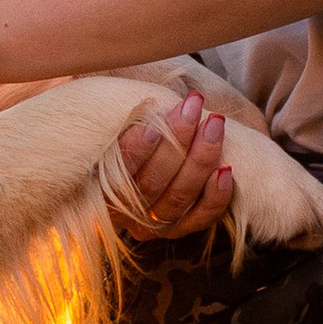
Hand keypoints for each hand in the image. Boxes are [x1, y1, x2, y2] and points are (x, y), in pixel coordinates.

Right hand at [114, 94, 235, 240]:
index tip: (153, 120)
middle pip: (152, 183)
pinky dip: (217, 196)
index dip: (136, 148)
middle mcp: (122, 213)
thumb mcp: (103, 126)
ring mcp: (152, 224)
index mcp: (95, 190)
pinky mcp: (178, 228)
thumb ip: (116, 118)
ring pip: (180, 197)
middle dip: (177, 140)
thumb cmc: (116, 136)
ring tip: (214, 124)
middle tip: (192, 105)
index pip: (115, 172)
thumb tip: (130, 95)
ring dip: (201, 158)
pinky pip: (201, 217)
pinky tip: (227, 169)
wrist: (136, 162)